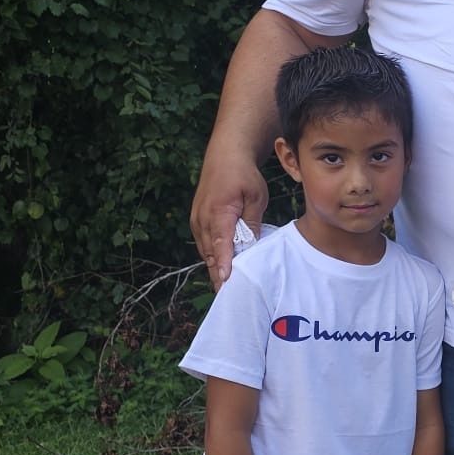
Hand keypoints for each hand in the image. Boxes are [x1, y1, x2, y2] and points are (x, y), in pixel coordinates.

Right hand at [192, 151, 268, 291]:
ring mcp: (197, 220)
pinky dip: (213, 257)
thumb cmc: (244, 175)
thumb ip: (252, 223)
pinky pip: (205, 244)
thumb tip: (253, 248)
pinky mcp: (198, 221)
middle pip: (211, 253)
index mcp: (219, 211)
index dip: (223, 264)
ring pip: (206, 251)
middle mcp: (203, 218)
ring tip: (226, 290)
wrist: (225, 156)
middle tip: (229, 298)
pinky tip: (222, 270)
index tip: (226, 281)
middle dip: (218, 275)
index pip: (220, 243)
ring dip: (215, 268)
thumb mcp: (256, 197)